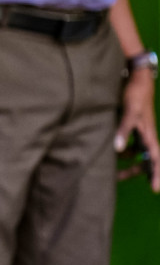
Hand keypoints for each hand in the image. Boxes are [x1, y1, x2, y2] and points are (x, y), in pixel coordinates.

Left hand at [115, 68, 159, 191]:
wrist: (135, 75)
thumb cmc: (135, 93)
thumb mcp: (129, 112)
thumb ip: (123, 129)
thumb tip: (118, 149)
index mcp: (149, 134)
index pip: (156, 158)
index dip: (157, 174)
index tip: (155, 189)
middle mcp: (146, 134)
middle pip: (146, 159)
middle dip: (138, 171)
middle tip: (122, 179)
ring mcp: (139, 130)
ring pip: (137, 152)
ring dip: (128, 162)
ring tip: (115, 172)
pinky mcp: (131, 124)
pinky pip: (129, 143)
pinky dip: (121, 149)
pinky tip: (110, 153)